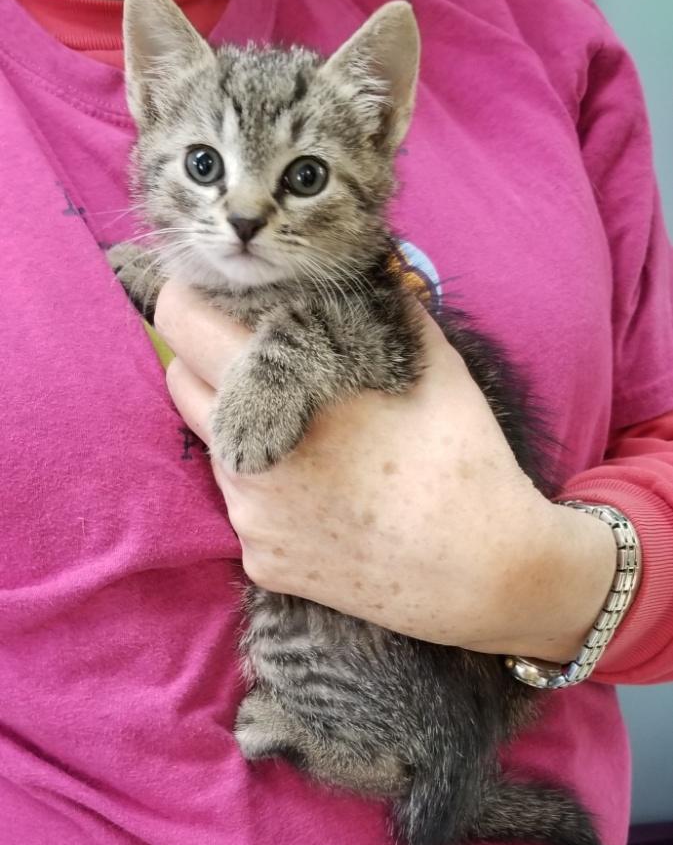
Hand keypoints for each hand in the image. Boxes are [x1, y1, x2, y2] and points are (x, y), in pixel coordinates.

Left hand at [155, 279, 616, 662]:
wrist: (485, 573)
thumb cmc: (463, 458)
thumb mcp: (435, 364)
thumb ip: (385, 307)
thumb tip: (367, 271)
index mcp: (280, 393)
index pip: (182, 324)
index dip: (187, 298)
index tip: (206, 294)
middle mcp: (246, 456)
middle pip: (181, 385)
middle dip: (208, 364)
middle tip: (262, 362)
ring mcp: (249, 517)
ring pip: (218, 449)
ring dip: (245, 429)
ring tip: (316, 439)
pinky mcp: (262, 562)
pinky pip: (249, 511)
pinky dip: (274, 494)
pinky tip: (330, 499)